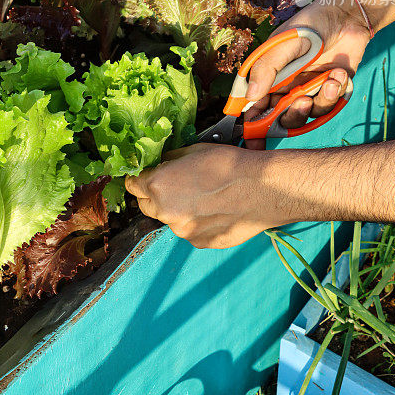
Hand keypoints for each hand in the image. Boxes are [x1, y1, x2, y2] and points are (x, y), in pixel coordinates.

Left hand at [125, 144, 273, 248]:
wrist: (262, 189)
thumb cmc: (230, 166)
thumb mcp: (194, 151)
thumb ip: (171, 161)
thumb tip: (163, 163)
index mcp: (158, 185)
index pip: (132, 185)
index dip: (139, 178)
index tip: (147, 175)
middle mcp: (165, 212)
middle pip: (145, 205)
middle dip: (154, 195)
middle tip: (174, 184)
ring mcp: (182, 231)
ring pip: (169, 219)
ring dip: (177, 209)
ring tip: (203, 196)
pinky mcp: (199, 242)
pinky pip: (189, 230)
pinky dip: (196, 221)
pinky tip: (214, 209)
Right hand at [245, 0, 370, 148]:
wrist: (347, 18)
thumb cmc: (310, 25)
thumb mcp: (284, 43)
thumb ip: (267, 69)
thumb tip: (250, 96)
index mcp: (267, 76)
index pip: (252, 105)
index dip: (250, 125)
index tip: (251, 141)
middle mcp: (284, 87)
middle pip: (278, 117)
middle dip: (289, 116)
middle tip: (301, 102)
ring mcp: (306, 91)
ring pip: (304, 116)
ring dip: (318, 102)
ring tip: (329, 80)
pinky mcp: (327, 92)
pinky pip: (326, 107)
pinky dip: (334, 94)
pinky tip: (339, 75)